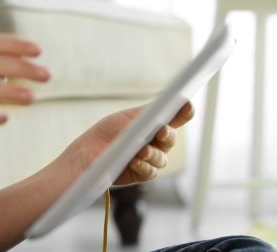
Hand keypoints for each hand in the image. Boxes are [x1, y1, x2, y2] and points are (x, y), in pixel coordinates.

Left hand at [67, 102, 194, 185]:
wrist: (89, 153)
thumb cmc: (108, 132)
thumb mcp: (128, 118)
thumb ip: (149, 112)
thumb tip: (170, 102)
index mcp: (154, 124)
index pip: (175, 117)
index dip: (184, 112)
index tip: (187, 105)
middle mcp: (156, 142)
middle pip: (170, 138)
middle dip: (167, 135)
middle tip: (161, 131)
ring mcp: (150, 158)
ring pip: (161, 158)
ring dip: (152, 153)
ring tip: (141, 150)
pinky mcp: (142, 174)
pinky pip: (150, 171)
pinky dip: (143, 166)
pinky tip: (134, 161)